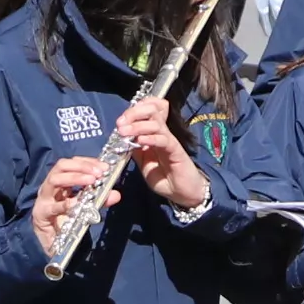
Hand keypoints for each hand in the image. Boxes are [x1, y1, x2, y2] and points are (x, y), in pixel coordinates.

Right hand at [30, 152, 109, 252]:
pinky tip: (76, 204)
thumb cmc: (67, 222)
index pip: (72, 163)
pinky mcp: (41, 214)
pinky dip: (65, 204)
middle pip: (61, 166)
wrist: (54, 246)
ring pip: (54, 180)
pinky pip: (52, 207)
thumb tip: (116, 194)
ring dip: (74, 178)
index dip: (88, 162)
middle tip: (98, 173)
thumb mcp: (86, 208)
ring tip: (90, 181)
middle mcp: (50, 186)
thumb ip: (99, 200)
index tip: (104, 166)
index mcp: (61, 182)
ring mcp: (44, 199)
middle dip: (81, 166)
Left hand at [119, 92, 206, 212]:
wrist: (182, 194)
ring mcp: (170, 141)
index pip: (148, 110)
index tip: (120, 120)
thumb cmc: (165, 179)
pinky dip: (151, 138)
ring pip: (156, 123)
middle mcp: (162, 133)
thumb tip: (124, 138)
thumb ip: (135, 150)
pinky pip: (163, 139)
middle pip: (152, 110)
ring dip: (137, 125)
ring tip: (124, 132)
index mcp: (154, 134)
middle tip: (120, 123)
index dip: (134, 109)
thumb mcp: (144, 164)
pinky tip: (140, 141)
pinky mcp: (176, 150)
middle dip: (133, 113)